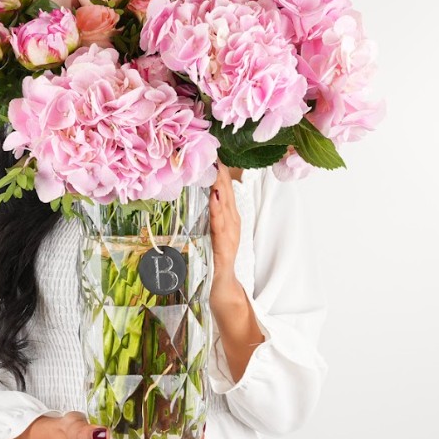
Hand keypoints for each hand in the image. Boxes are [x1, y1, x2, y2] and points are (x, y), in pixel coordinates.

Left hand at [209, 159, 241, 281]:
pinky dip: (218, 210)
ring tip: (216, 171)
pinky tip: (214, 199)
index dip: (222, 174)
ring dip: (221, 188)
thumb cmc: (218, 256)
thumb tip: (205, 196)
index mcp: (230, 218)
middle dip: (222, 175)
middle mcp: (233, 222)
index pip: (226, 191)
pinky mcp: (224, 245)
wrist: (224, 283)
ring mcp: (230, 234)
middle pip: (228, 195)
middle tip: (217, 155)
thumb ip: (212, 215)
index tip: (217, 155)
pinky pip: (220, 225)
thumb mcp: (214, 231)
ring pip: (226, 206)